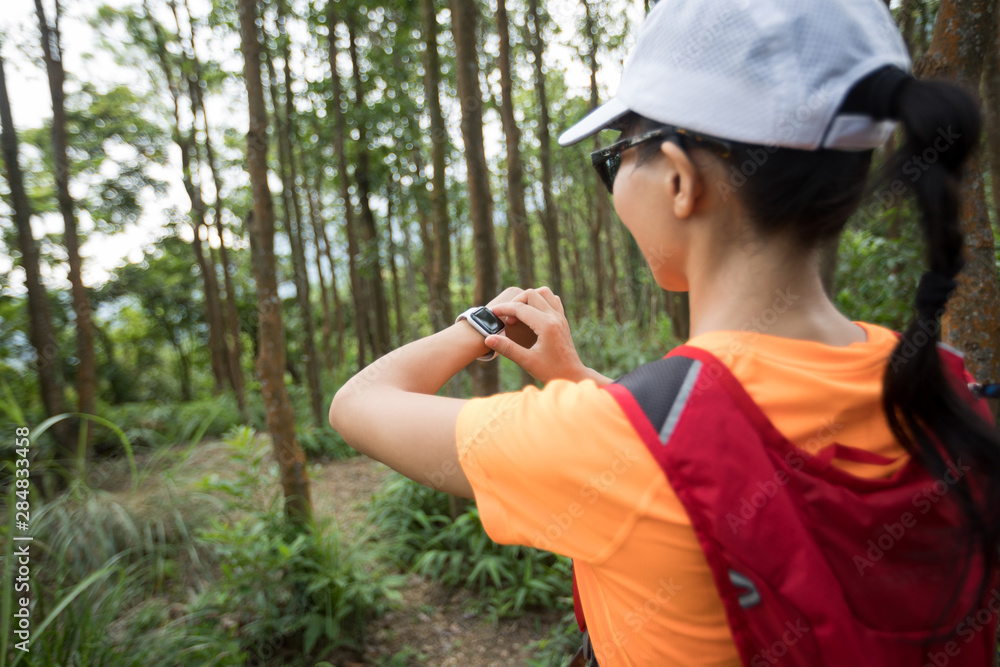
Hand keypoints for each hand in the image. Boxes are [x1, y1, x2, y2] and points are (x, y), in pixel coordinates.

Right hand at [485, 287, 600, 383]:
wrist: (573, 376)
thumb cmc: (551, 371)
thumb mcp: (527, 361)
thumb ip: (507, 349)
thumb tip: (488, 339)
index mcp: (546, 325)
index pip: (520, 308)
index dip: (503, 309)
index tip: (492, 314)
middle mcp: (555, 317)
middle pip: (531, 294)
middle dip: (515, 302)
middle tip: (506, 319)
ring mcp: (560, 317)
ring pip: (544, 292)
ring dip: (529, 298)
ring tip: (519, 313)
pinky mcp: (563, 320)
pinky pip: (552, 300)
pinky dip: (540, 301)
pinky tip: (533, 314)